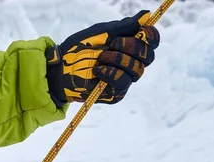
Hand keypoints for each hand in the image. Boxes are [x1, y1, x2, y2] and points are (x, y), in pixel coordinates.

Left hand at [45, 10, 159, 104]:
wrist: (61, 67)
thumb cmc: (80, 48)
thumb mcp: (102, 33)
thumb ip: (124, 26)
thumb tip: (146, 15)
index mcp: (130, 45)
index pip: (152, 42)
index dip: (151, 36)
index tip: (142, 31)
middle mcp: (131, 62)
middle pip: (149, 56)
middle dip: (134, 47)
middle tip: (114, 43)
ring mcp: (125, 78)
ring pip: (137, 69)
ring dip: (118, 59)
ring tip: (101, 57)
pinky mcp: (117, 93)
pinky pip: (123, 81)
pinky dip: (110, 73)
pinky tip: (98, 70)